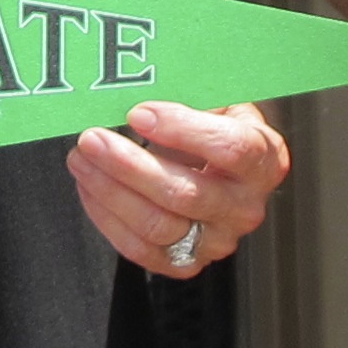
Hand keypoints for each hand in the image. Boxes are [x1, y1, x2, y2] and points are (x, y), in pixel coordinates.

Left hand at [67, 101, 288, 279]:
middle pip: (186, 194)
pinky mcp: (187, 261)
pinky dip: (108, 218)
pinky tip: (90, 186)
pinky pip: (141, 249)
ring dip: (110, 190)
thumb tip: (136, 86)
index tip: (138, 114)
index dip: (183, 130)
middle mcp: (245, 206)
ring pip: (158, 225)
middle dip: (130, 165)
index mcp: (264, 160)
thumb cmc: (216, 126)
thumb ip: (189, 95)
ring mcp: (217, 239)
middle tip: (93, 139)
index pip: (232, 149)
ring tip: (82, 159)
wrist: (222, 166)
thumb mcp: (215, 100)